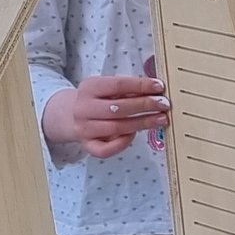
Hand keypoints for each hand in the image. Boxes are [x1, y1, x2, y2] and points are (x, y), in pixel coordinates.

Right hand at [45, 75, 169, 158]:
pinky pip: (105, 149)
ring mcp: (84, 128)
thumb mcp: (107, 87)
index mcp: (89, 87)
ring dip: (142, 123)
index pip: (118, 85)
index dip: (140, 85)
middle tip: (164, 104)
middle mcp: (83, 108)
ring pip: (116, 128)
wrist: (70, 115)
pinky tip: (135, 135)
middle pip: (118, 108)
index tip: (159, 86)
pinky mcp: (87, 145)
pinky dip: (122, 144)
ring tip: (160, 119)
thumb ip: (128, 89)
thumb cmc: (98, 99)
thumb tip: (156, 90)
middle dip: (145, 105)